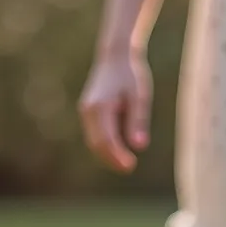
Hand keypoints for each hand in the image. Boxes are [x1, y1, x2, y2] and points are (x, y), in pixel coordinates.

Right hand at [79, 49, 151, 172]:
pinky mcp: (89, 112)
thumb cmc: (130, 75)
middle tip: (129, 169)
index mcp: (100, 107)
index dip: (117, 156)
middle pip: (96, 143)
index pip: (106, 139)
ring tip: (125, 163)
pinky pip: (95, 134)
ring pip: (93, 140)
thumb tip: (139, 146)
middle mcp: (88, 111)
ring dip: (107, 154)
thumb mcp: (139, 97)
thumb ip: (137, 120)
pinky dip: (105, 145)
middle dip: (111, 159)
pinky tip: (119, 151)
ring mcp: (86, 111)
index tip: (130, 166)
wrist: (115, 57)